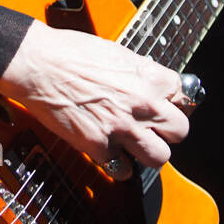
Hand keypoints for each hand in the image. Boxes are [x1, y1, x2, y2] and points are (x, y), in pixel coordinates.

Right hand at [0, 19, 191, 178]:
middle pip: (180, 131)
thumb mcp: (117, 54)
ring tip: (132, 145)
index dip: (173, 103)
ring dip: (147, 153)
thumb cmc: (70, 53)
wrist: (37, 64)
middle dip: (166, 132)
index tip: (164, 106)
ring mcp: (123, 127)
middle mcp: (143, 103)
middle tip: (151, 129)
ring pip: (160, 157)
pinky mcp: (100, 146)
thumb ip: (140, 74)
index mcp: (150, 76)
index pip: (186, 98)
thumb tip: (152, 88)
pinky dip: (118, 166)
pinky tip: (109, 153)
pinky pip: (124, 170)